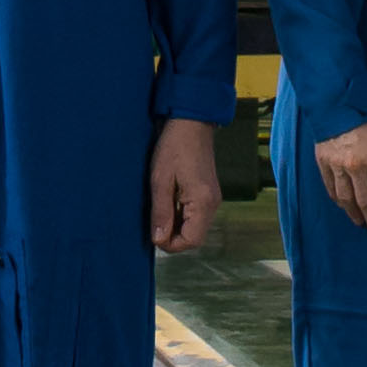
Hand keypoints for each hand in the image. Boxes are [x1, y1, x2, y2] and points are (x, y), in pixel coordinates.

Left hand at [148, 115, 223, 254]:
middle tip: (154, 222)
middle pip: (194, 237)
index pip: (191, 241)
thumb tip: (159, 239)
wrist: (191, 122)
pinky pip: (196, 215)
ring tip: (159, 209)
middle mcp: (212, 204)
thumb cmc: (174, 147)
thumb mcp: (160, 180)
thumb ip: (161, 212)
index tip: (153, 234)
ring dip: (176, 226)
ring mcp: (212, 199)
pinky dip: (181, 216)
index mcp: (203, 202)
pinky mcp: (208, 193)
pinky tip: (167, 202)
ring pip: (195, 227)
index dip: (170, 244)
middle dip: (173, 237)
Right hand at [314, 115, 366, 237]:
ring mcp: (338, 166)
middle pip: (366, 202)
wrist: (338, 102)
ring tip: (360, 222)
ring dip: (354, 214)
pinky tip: (344, 206)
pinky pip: (331, 188)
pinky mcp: (323, 162)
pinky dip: (338, 200)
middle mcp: (356, 167)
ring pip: (346, 199)